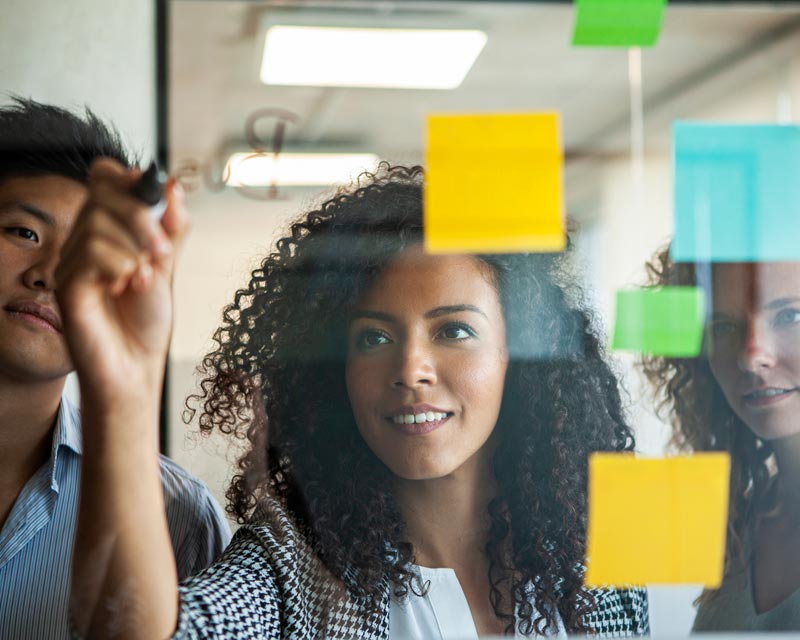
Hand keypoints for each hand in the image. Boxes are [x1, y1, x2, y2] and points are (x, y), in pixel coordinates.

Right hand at [56, 159, 188, 414]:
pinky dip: (120, 266)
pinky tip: (127, 288)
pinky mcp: (67, 284)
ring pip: (96, 223)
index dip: (127, 178)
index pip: (104, 177)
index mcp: (111, 229)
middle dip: (140, 216)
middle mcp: (87, 239)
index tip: (155, 195)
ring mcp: (73, 261)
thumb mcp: (168, 266)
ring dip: (133, 249)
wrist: (137, 364)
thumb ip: (171, 228)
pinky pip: (90, 254)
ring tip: (144, 279)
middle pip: (101, 193)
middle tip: (162, 251)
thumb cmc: (146, 320)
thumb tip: (173, 185)